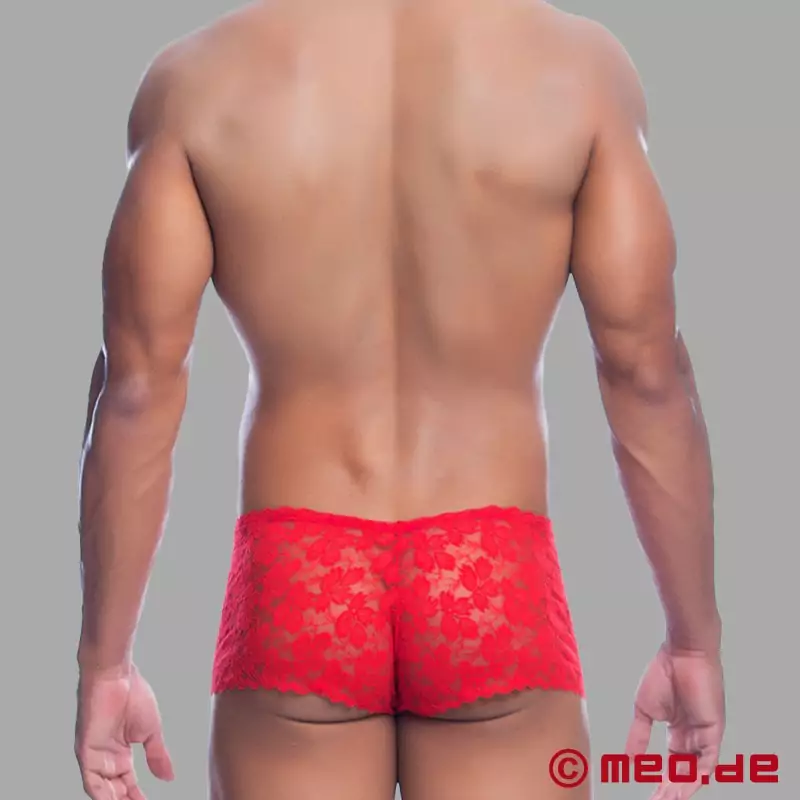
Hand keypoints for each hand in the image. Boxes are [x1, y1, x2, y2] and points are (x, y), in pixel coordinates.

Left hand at [75, 664, 173, 799]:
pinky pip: (92, 783)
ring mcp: (94, 757)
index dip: (137, 798)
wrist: (117, 676)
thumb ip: (157, 755)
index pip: (127, 784)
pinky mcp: (86, 753)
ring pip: (103, 791)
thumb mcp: (151, 731)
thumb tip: (169, 776)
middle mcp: (105, 758)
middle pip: (114, 791)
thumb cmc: (133, 694)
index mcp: (120, 753)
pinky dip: (102, 796)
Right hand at [625, 644, 724, 798]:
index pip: (672, 763)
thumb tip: (630, 760)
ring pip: (696, 770)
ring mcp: (704, 735)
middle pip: (684, 771)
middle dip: (670, 789)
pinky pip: (708, 761)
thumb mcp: (644, 710)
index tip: (650, 794)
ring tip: (668, 799)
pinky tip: (683, 787)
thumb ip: (638, 736)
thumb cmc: (663, 674)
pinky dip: (696, 776)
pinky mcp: (713, 731)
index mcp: (678, 730)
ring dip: (683, 787)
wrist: (681, 654)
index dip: (661, 779)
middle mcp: (693, 736)